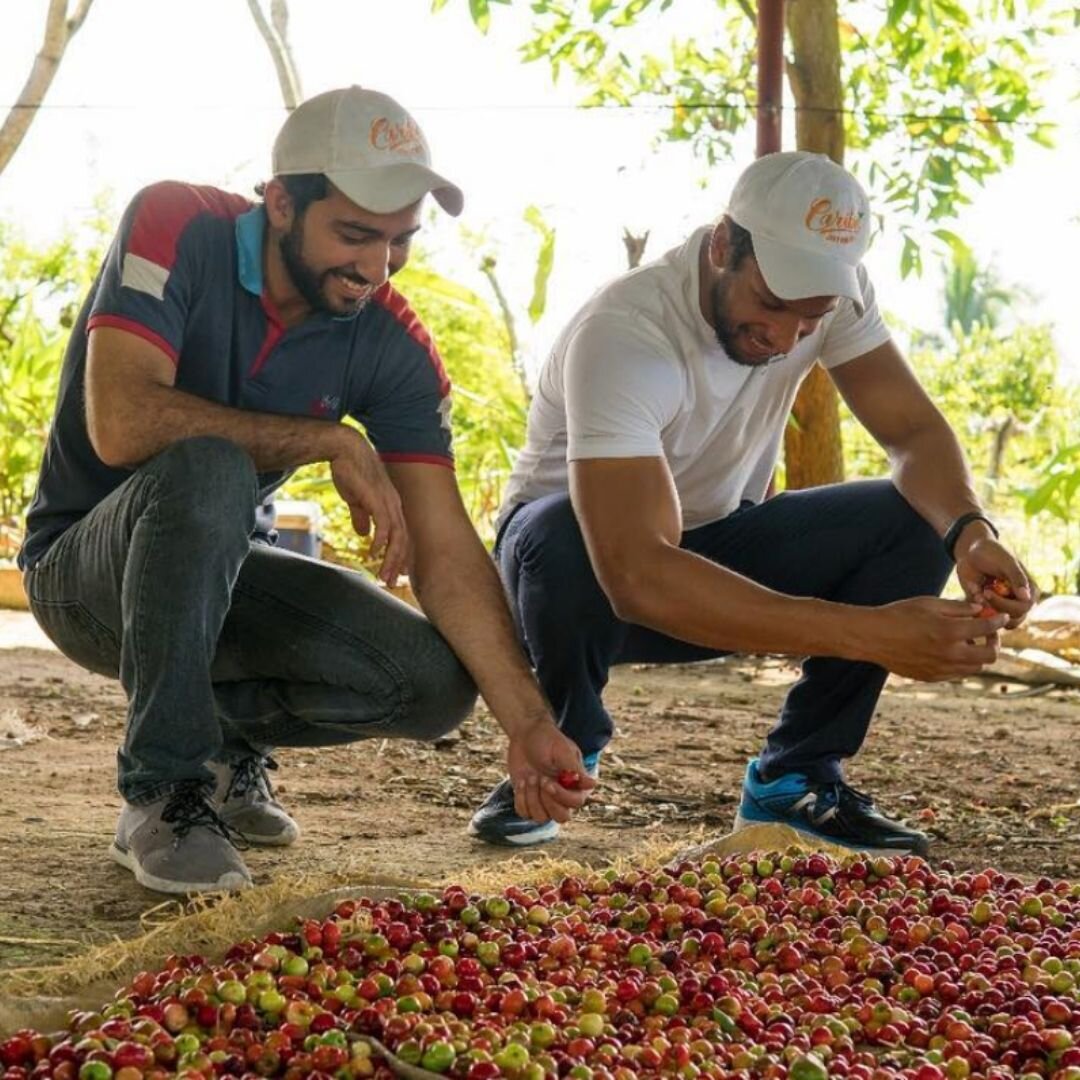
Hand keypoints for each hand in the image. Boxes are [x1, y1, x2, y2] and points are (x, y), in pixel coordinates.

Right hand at [330, 430, 409, 584]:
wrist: (344, 448)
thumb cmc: (350, 471)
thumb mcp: (356, 500)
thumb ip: (361, 516)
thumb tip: (362, 533)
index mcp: (391, 506)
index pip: (401, 536)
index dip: (399, 557)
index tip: (395, 574)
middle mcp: (394, 505)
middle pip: (403, 540)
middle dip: (397, 565)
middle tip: (391, 583)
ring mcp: (387, 501)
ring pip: (396, 536)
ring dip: (391, 558)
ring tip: (384, 575)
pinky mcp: (377, 497)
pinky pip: (384, 523)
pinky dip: (382, 540)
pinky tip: (374, 552)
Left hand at [506, 719, 596, 824]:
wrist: (526, 734)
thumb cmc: (547, 739)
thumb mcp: (561, 750)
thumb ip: (574, 769)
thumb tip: (592, 784)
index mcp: (575, 783)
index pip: (576, 802)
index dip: (561, 796)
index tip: (547, 781)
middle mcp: (562, 795)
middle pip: (561, 817)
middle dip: (547, 802)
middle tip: (539, 779)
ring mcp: (545, 800)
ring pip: (541, 818)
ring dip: (532, 798)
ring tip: (529, 777)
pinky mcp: (528, 800)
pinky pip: (525, 813)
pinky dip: (520, 799)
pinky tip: (521, 782)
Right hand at [863, 596, 1010, 680]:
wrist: (872, 636)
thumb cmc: (898, 615)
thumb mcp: (929, 603)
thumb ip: (957, 607)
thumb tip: (979, 609)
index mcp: (950, 631)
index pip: (987, 627)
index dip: (998, 621)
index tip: (1000, 617)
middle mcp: (950, 653)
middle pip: (989, 655)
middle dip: (994, 642)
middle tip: (987, 634)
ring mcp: (941, 668)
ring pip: (975, 668)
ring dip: (978, 655)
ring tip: (969, 643)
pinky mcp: (931, 676)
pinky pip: (957, 674)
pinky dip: (962, 664)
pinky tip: (952, 652)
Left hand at [954, 535, 1034, 629]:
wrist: (972, 551)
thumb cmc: (992, 553)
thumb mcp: (1006, 562)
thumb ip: (1017, 578)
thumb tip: (1027, 597)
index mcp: (1029, 592)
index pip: (1023, 608)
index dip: (1005, 604)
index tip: (987, 592)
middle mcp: (1019, 603)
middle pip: (1012, 620)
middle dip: (993, 608)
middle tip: (980, 593)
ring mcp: (1003, 608)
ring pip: (997, 622)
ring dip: (983, 611)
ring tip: (975, 592)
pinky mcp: (987, 609)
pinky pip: (983, 620)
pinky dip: (974, 610)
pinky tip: (972, 593)